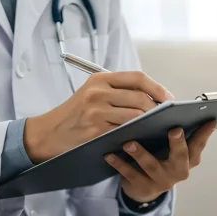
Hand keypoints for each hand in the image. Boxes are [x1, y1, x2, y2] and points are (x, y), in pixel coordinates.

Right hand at [24, 71, 172, 162]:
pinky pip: (126, 132)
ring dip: (149, 124)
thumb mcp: (92, 93)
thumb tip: (154, 97)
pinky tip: (141, 137)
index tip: (169, 98)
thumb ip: (119, 91)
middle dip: (157, 109)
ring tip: (155, 127)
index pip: (138, 78)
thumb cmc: (75, 114)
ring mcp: (96, 112)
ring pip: (136, 116)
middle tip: (164, 118)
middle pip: (141, 98)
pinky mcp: (96, 131)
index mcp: (100, 79)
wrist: (47, 133)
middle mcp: (98, 93)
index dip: (158, 88)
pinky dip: (137, 135)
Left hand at [104, 121, 216, 201]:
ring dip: (141, 153)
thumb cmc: (160, 158)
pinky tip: (110, 154)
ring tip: (129, 142)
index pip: (199, 143)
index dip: (205, 132)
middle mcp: (179, 171)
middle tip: (174, 129)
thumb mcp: (172, 148)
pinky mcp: (144, 188)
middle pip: (181, 156)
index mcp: (190, 158)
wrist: (143, 187)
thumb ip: (177, 133)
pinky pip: (131, 175)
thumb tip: (179, 108)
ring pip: (152, 166)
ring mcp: (162, 181)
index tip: (209, 119)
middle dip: (178, 143)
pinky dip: (120, 164)